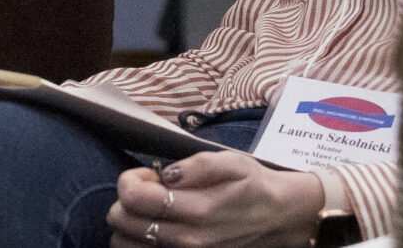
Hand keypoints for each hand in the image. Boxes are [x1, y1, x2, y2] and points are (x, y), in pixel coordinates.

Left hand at [107, 152, 321, 247]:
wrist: (280, 218)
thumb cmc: (255, 186)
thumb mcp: (233, 162)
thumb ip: (196, 165)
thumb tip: (166, 174)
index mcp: (197, 210)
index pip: (135, 199)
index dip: (130, 180)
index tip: (147, 173)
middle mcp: (187, 240)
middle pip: (122, 223)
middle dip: (126, 200)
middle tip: (149, 189)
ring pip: (125, 245)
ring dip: (129, 223)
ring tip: (151, 209)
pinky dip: (138, 240)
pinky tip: (155, 225)